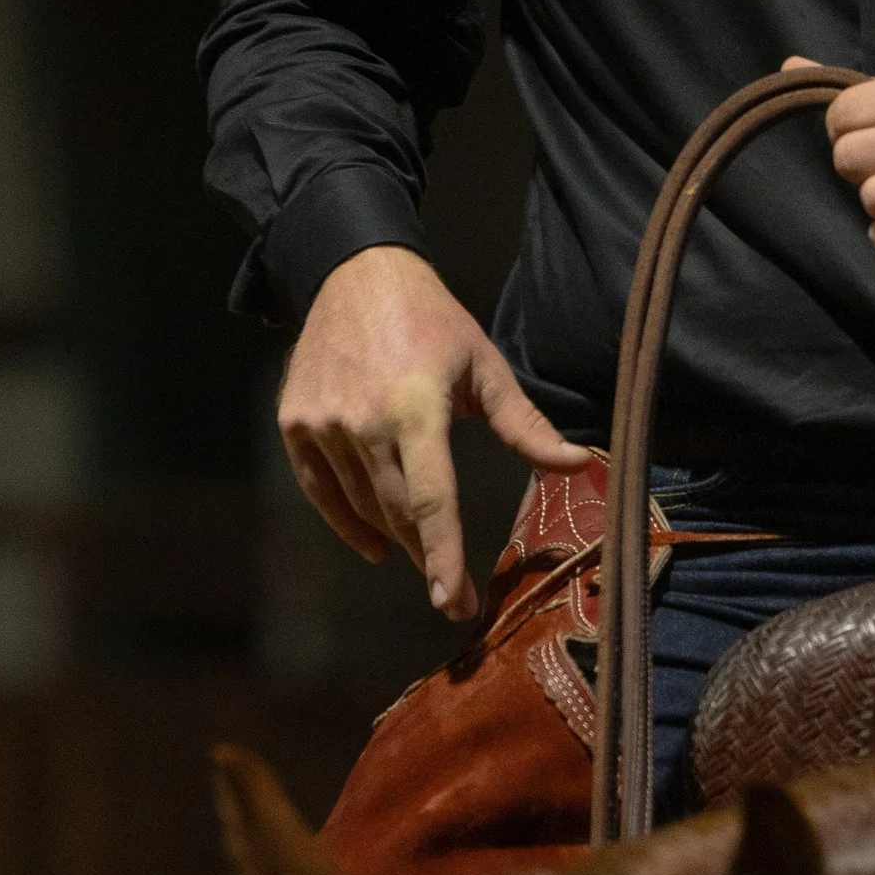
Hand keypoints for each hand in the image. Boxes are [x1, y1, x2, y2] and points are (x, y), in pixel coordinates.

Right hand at [277, 244, 590, 619]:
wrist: (354, 273)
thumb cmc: (432, 321)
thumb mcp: (486, 367)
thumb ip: (526, 426)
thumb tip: (580, 465)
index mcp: (415, 408)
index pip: (431, 500)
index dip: (444, 555)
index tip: (454, 600)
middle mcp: (361, 422)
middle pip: (397, 513)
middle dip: (428, 559)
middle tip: (454, 595)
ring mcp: (321, 424)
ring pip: (362, 505)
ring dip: (395, 539)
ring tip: (426, 560)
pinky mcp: (295, 423)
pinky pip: (320, 491)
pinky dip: (347, 524)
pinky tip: (375, 546)